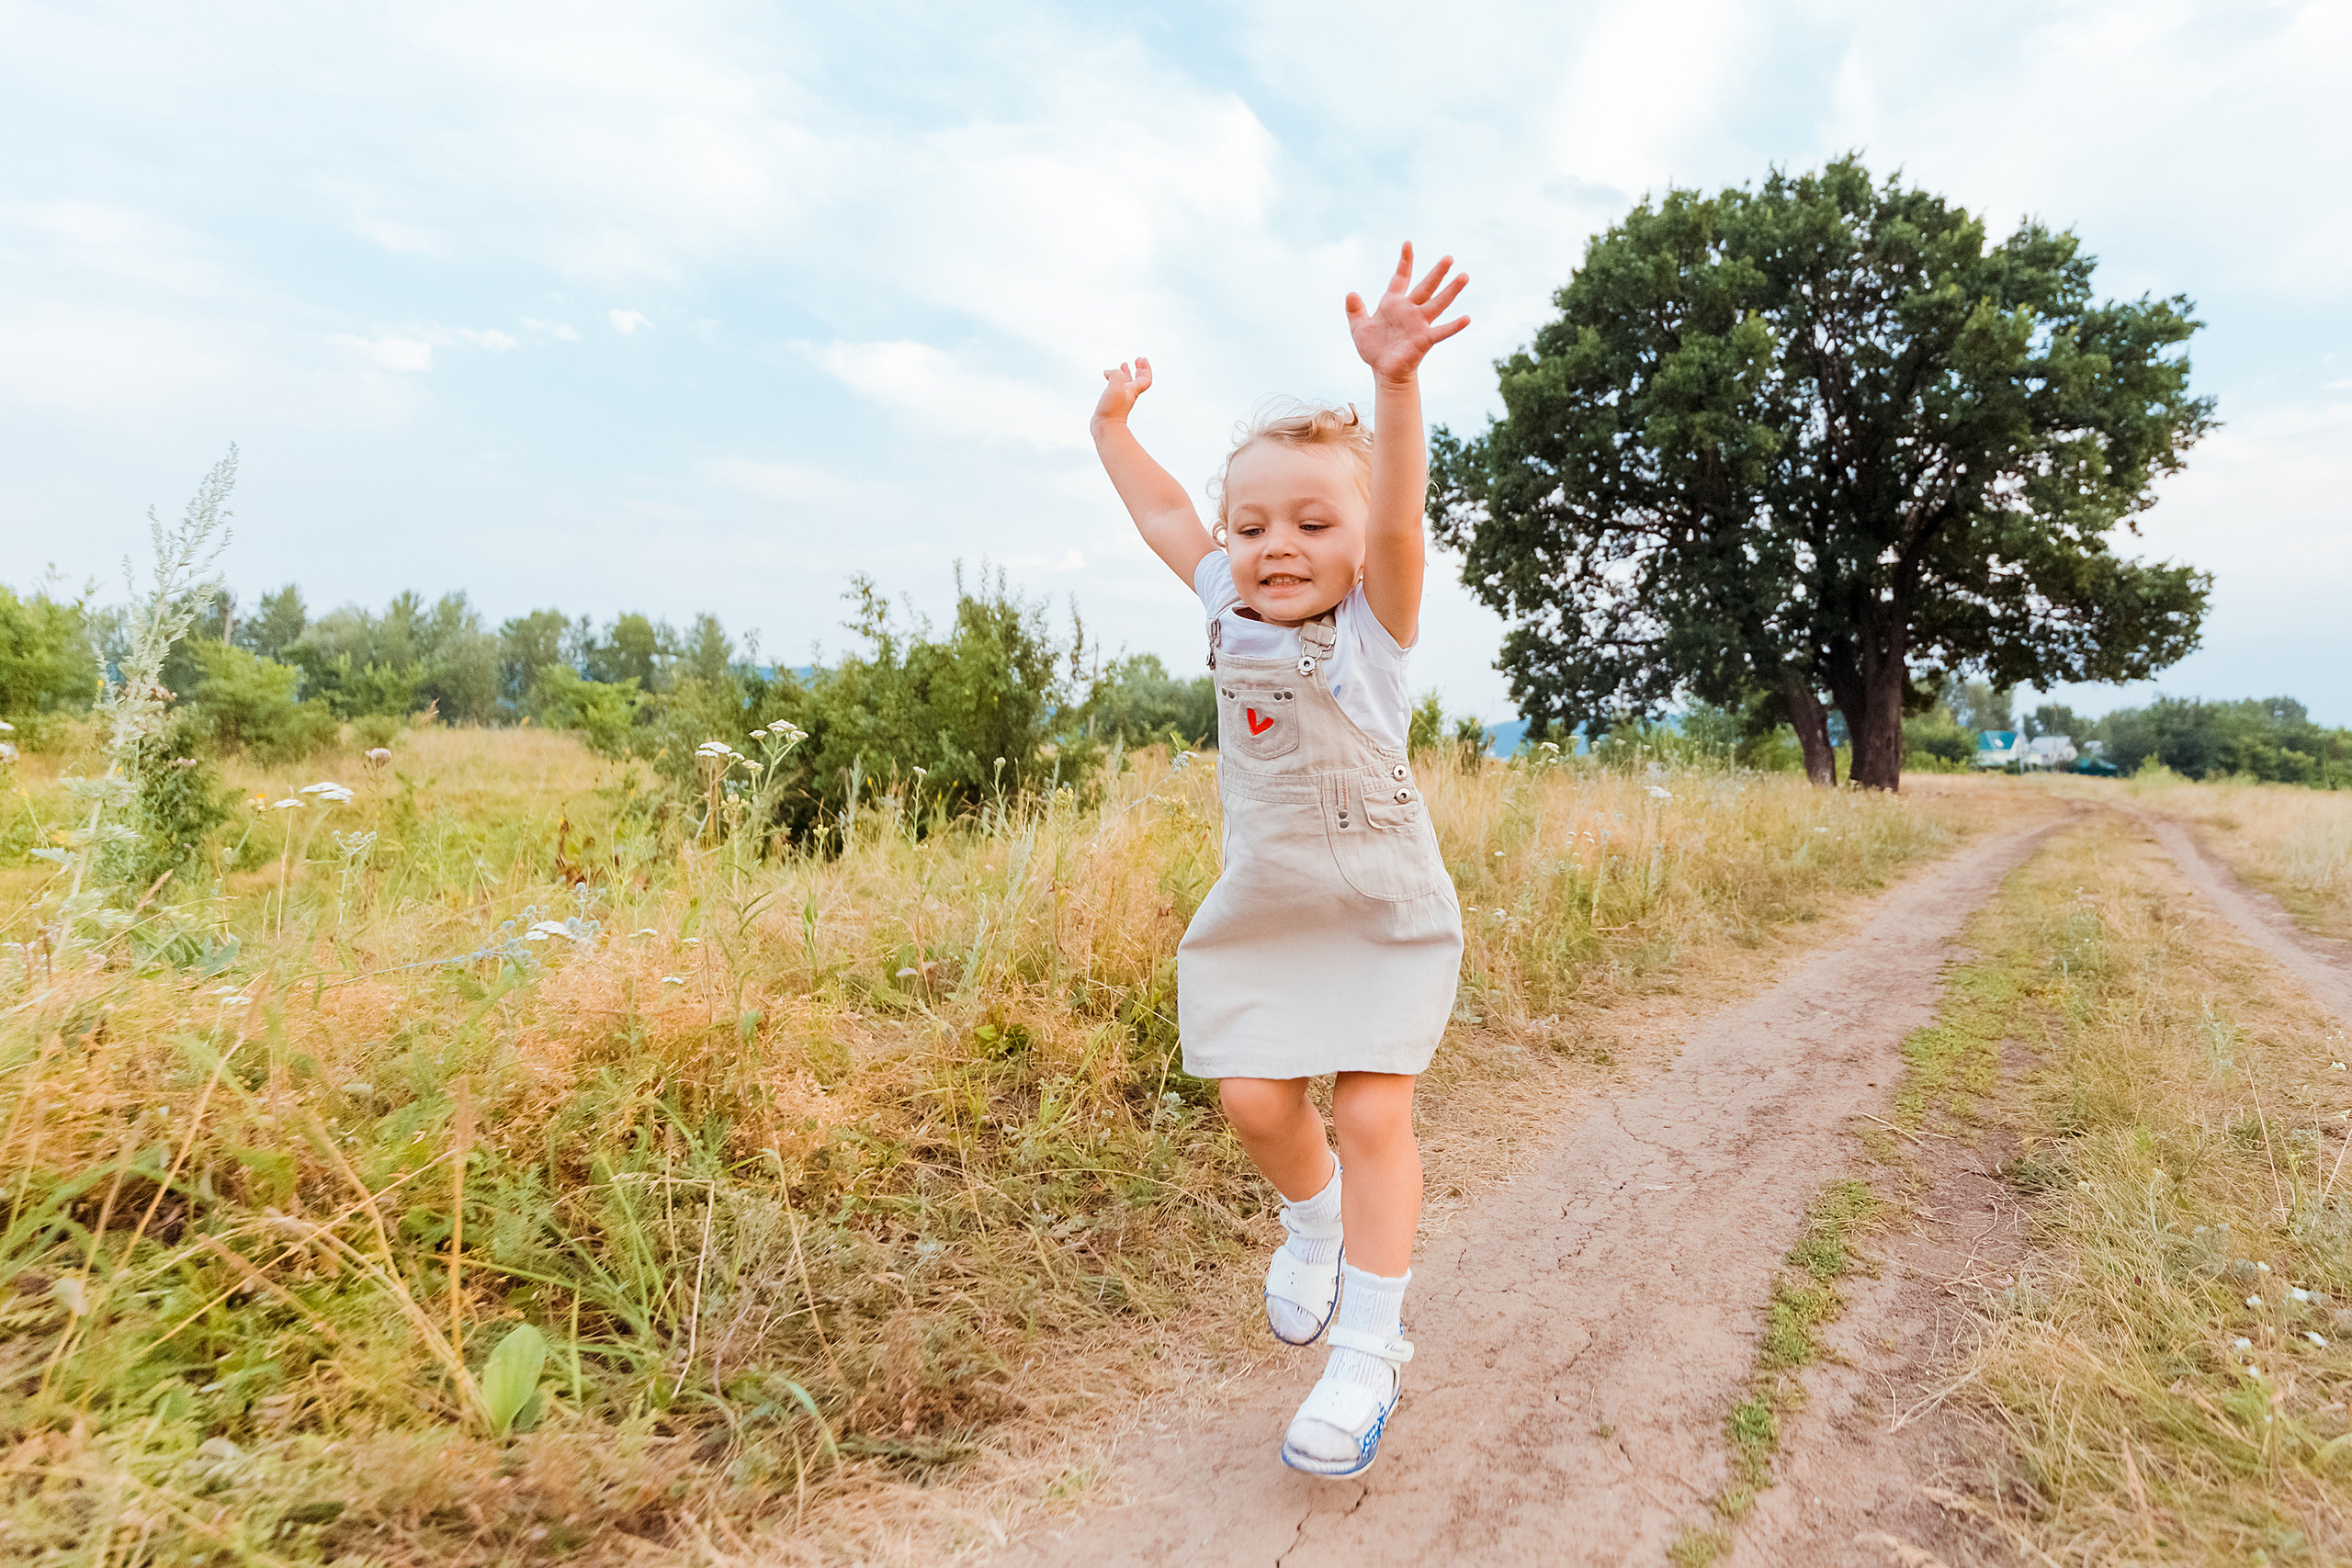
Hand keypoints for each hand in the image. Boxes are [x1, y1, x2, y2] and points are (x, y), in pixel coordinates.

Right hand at [1093, 357, 1153, 426]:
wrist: (1105, 427)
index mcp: (1133, 390)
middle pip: (1138, 380)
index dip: (1146, 368)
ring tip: (1123, 364)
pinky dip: (1113, 379)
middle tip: (1137, 359)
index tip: (1141, 359)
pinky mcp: (1111, 402)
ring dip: (1126, 373)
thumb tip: (1110, 372)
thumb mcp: (1115, 387)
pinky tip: (1106, 375)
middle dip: (1139, 369)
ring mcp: (1120, 398)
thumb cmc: (1112, 409)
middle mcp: (1128, 394)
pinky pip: (1115, 387)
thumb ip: (1116, 375)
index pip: (1146, 378)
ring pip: (1126, 383)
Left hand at [1346, 243, 1468, 383]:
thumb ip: (1355, 310)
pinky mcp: (1424, 339)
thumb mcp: (1359, 328)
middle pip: (1426, 287)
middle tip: (1449, 257)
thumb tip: (1351, 293)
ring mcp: (1419, 324)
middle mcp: (1410, 310)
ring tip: (1464, 276)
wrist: (1383, 370)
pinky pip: (1441, 331)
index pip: (1401, 278)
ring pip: (1438, 304)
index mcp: (1394, 303)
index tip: (1407, 243)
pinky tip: (1466, 318)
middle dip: (1437, 272)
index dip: (1404, 262)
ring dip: (1451, 291)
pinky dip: (1453, 326)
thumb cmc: (1374, 348)